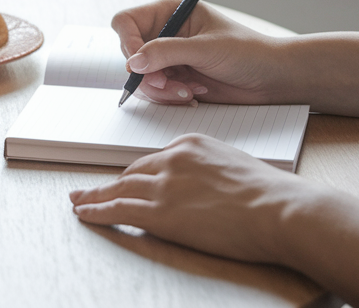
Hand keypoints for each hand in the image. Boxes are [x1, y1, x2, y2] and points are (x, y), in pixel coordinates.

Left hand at [68, 134, 310, 263]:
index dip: (138, 174)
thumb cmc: (271, 195)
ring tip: (79, 200)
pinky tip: (84, 213)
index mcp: (191, 144)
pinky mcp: (160, 212)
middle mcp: (173, 159)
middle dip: (112, 182)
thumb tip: (205, 188)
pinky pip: (117, 209)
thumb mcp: (234, 167)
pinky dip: (96, 210)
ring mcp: (164, 185)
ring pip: (119, 188)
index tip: (128, 180)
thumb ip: (211, 171)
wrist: (280, 209)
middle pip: (132, 172)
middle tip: (90, 188)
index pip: (156, 160)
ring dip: (95, 195)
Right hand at [112, 0, 281, 104]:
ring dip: (161, 89)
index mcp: (169, 12)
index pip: (126, 22)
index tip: (139, 64)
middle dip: (149, 74)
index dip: (128, 43)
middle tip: (170, 83)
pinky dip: (169, 97)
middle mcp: (164, 33)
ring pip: (141, 77)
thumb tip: (133, 63)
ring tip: (189, 91)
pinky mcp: (174, 79)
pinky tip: (193, 95)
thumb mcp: (206, 48)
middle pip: (130, 54)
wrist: (271, 79)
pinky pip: (154, 92)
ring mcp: (168, 58)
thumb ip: (167, 52)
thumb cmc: (247, 52)